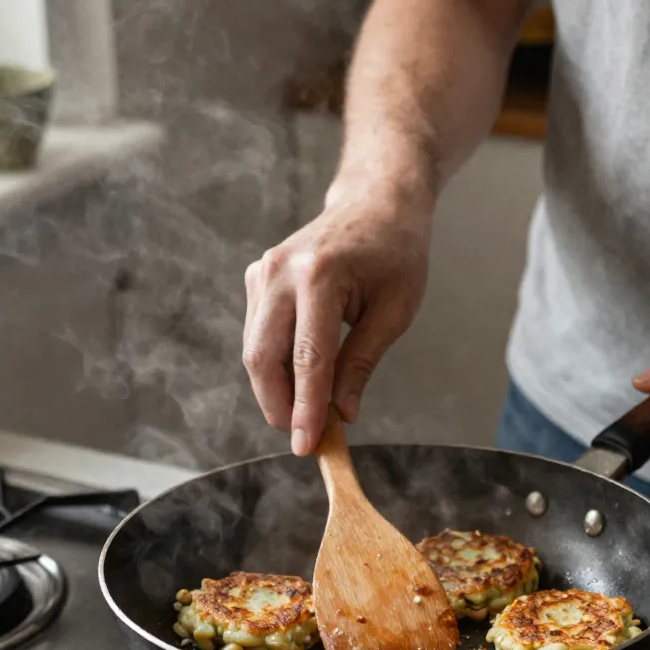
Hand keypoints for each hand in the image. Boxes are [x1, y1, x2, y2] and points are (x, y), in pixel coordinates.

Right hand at [243, 186, 430, 454]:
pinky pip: (257, 335)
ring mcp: (262, 273)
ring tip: (307, 413)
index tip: (306, 446)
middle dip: (280, 406)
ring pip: (254, 351)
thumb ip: (362, 363)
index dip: (306, 409)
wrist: (375, 203)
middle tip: (303, 438)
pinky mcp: (257, 279)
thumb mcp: (394, 312)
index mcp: (319, 275)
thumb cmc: (395, 253)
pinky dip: (275, 366)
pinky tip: (300, 381)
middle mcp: (280, 272)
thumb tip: (342, 413)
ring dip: (275, 390)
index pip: (307, 358)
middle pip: (263, 358)